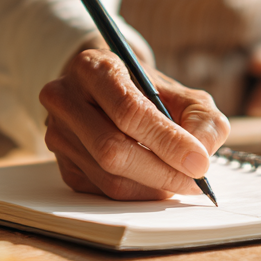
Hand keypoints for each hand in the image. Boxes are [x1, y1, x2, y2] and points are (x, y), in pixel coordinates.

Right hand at [40, 49, 230, 199]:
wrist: (113, 96)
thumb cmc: (151, 95)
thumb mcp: (184, 95)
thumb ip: (202, 120)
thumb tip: (200, 156)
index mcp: (93, 67)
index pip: (129, 110)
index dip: (167, 141)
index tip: (199, 162)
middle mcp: (65, 98)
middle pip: (112, 149)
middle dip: (161, 171)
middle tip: (194, 180)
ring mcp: (58, 132)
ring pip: (108, 176)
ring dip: (151, 186)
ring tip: (179, 180)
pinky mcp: (61, 163)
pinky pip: (102, 191)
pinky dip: (137, 192)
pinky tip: (153, 181)